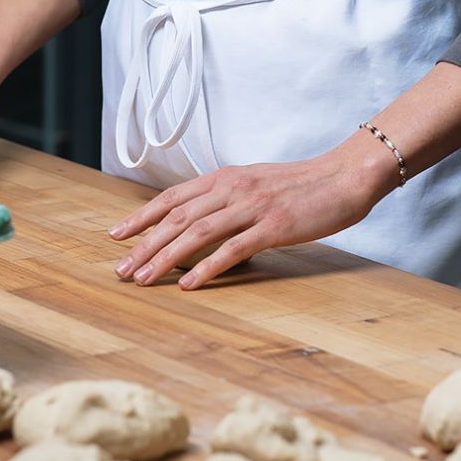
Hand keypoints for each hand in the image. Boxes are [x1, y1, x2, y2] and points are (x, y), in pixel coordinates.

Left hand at [106, 150, 390, 290]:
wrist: (343, 176)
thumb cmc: (302, 185)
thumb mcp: (258, 183)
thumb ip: (229, 197)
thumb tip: (201, 218)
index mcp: (227, 177)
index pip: (174, 197)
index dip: (143, 215)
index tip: (117, 235)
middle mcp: (233, 188)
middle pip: (178, 217)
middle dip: (144, 243)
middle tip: (120, 268)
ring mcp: (253, 206)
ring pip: (197, 233)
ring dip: (165, 257)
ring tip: (143, 279)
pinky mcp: (273, 226)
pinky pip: (233, 249)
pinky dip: (206, 268)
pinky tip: (189, 284)